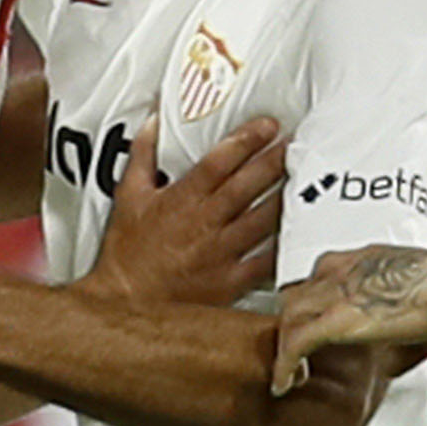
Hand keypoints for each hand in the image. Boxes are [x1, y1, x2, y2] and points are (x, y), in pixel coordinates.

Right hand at [78, 117, 284, 307]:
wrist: (125, 302)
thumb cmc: (127, 253)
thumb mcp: (128, 196)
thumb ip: (143, 155)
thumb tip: (153, 123)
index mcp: (182, 200)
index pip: (220, 161)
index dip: (247, 139)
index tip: (267, 126)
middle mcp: (205, 223)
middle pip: (248, 185)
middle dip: (274, 160)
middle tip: (294, 144)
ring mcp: (220, 252)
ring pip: (262, 219)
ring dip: (284, 197)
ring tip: (302, 180)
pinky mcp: (230, 281)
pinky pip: (264, 262)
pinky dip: (283, 246)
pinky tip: (298, 231)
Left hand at [271, 245, 426, 396]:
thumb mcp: (416, 287)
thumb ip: (400, 303)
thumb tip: (407, 326)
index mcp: (361, 260)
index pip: (318, 278)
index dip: (312, 303)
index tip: (315, 319)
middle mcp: (341, 269)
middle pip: (295, 295)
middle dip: (292, 323)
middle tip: (296, 347)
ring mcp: (336, 292)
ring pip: (289, 316)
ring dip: (286, 344)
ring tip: (291, 370)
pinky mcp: (337, 319)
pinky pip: (296, 342)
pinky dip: (286, 364)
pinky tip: (286, 380)